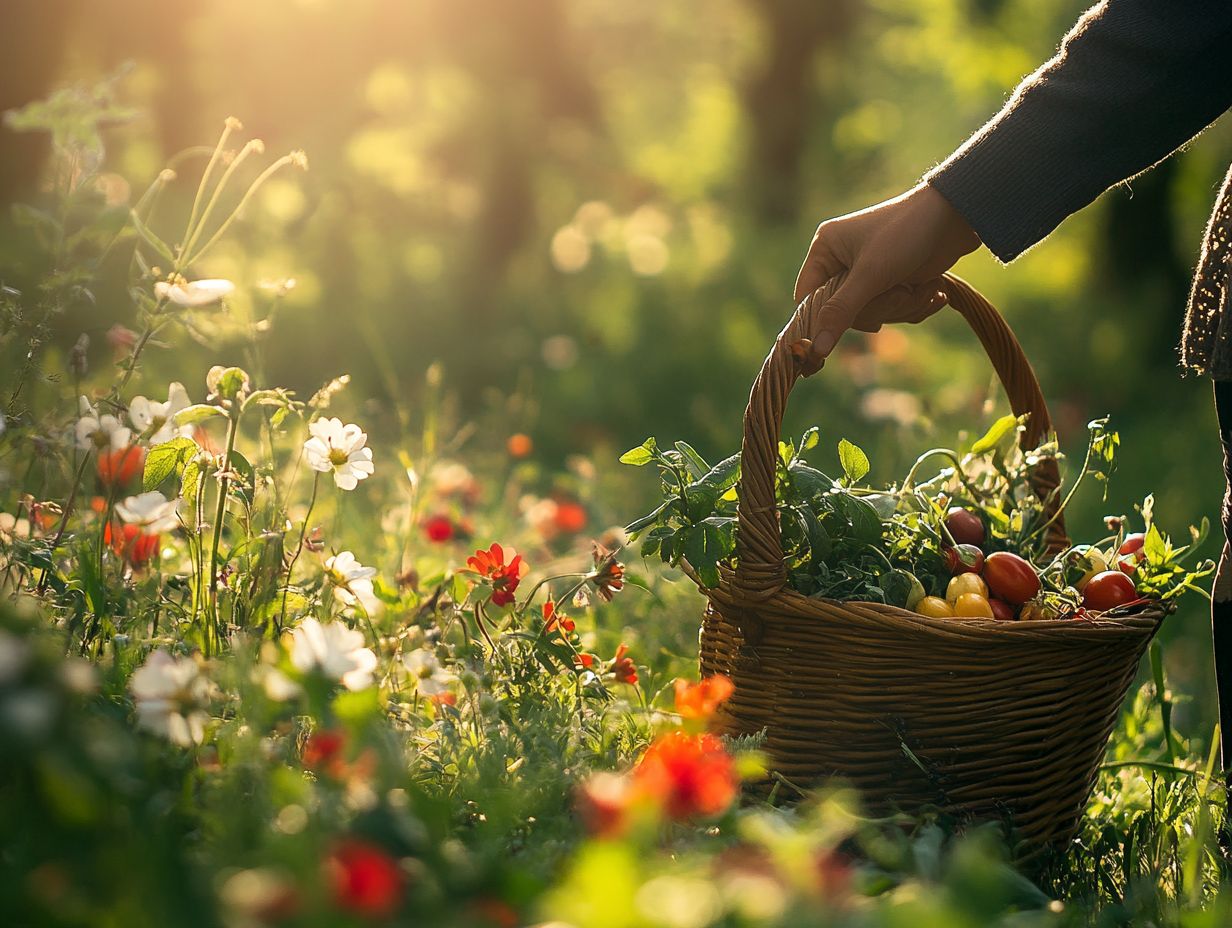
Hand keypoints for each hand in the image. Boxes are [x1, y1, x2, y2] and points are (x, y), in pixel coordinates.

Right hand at [793, 183, 980, 360]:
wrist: (957, 216)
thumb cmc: (907, 234)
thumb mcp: (870, 275)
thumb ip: (840, 313)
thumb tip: (815, 351)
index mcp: (825, 250)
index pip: (808, 299)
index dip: (823, 318)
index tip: (842, 329)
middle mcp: (841, 261)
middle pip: (844, 312)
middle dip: (881, 307)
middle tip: (901, 291)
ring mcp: (868, 273)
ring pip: (873, 315)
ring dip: (902, 307)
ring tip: (922, 286)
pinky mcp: (892, 281)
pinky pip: (893, 311)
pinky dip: (914, 306)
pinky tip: (931, 289)